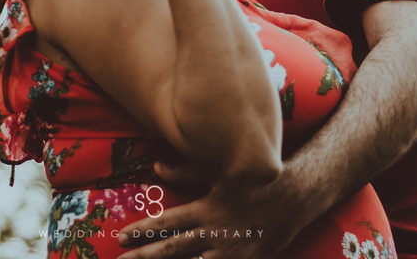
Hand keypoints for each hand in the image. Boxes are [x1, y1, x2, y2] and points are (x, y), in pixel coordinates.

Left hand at [117, 162, 303, 258]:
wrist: (295, 197)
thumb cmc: (254, 180)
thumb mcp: (220, 171)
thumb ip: (186, 172)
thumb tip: (156, 167)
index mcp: (207, 209)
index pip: (166, 223)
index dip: (142, 231)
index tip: (121, 237)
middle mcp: (216, 233)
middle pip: (172, 249)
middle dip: (144, 256)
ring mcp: (231, 252)